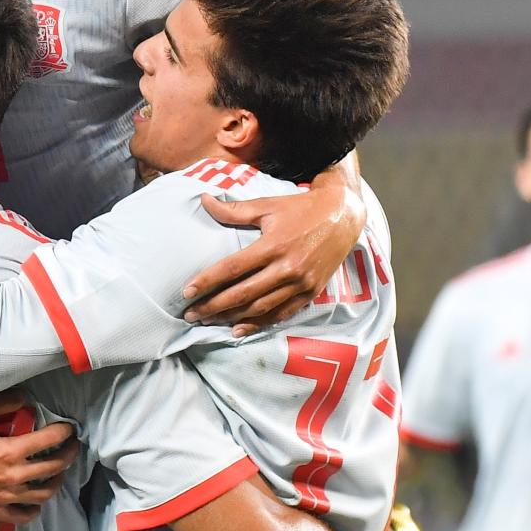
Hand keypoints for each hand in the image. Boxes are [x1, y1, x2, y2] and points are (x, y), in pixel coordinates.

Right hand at [0, 391, 77, 524]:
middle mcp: (12, 477)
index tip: (69, 428)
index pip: (48, 440)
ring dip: (57, 482)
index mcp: (8, 452)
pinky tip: (36, 502)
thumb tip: (23, 397)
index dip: (64, 432)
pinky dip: (35, 510)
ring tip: (60, 472)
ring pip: (43, 494)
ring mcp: (5, 498)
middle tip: (73, 446)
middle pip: (53, 468)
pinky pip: (23, 516)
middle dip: (68, 455)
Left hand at [182, 171, 365, 335]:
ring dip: (231, 318)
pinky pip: (281, 314)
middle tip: (190, 314)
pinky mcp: (311, 293)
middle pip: (243, 294)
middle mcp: (287, 268)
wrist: (343, 215)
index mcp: (273, 245)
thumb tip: (204, 201)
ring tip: (208, 321)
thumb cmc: (300, 209)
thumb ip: (234, 210)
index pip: (232, 268)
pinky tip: (238, 329)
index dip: (207, 281)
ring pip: (260, 308)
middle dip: (213, 306)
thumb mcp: (268, 205)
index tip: (187, 291)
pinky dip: (259, 323)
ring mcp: (301, 284)